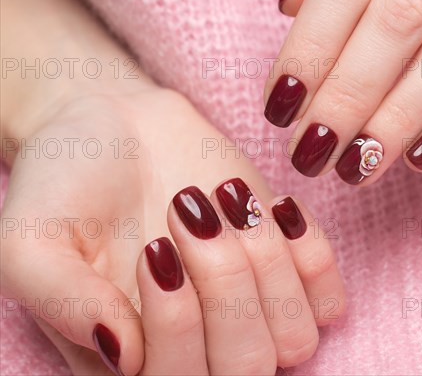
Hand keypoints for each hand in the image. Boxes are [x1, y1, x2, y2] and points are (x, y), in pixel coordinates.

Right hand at [1, 90, 344, 374]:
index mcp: (134, 359)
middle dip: (224, 281)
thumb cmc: (70, 186)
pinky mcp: (289, 274)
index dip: (176, 323)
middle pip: (245, 367)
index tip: (154, 247)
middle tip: (188, 209)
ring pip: (294, 339)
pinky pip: (330, 301)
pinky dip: (311, 256)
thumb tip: (125, 353)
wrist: (120, 128)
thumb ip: (64, 301)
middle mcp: (198, 349)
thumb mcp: (32, 239)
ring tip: (225, 200)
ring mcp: (251, 315)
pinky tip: (273, 208)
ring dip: (266, 262)